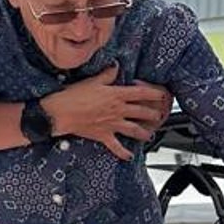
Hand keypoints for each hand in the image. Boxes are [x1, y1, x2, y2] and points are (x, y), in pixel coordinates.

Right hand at [41, 73, 172, 159]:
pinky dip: (123, 152)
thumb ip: (107, 75)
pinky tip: (129, 156)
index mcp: (116, 95)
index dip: (153, 94)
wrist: (61, 113)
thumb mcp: (92, 81)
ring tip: (150, 134)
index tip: (161, 94)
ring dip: (144, 133)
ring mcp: (112, 124)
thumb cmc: (74, 95)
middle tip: (159, 115)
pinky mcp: (104, 135)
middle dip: (153, 114)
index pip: (140, 93)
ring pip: (134, 130)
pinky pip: (116, 146)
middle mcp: (117, 110)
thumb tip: (115, 67)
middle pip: (141, 112)